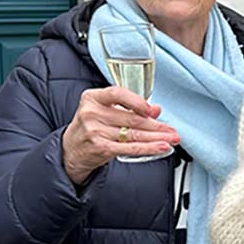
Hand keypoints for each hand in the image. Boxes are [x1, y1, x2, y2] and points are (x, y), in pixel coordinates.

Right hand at [62, 87, 179, 184]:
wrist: (71, 149)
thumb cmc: (91, 126)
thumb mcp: (106, 111)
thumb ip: (130, 107)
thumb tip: (156, 109)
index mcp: (93, 98)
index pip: (117, 93)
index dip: (136, 101)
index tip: (151, 109)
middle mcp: (92, 113)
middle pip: (132, 118)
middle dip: (157, 125)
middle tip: (172, 129)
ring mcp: (95, 131)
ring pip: (134, 134)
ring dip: (157, 137)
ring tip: (172, 138)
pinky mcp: (101, 147)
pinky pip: (131, 148)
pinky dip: (149, 148)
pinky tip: (161, 147)